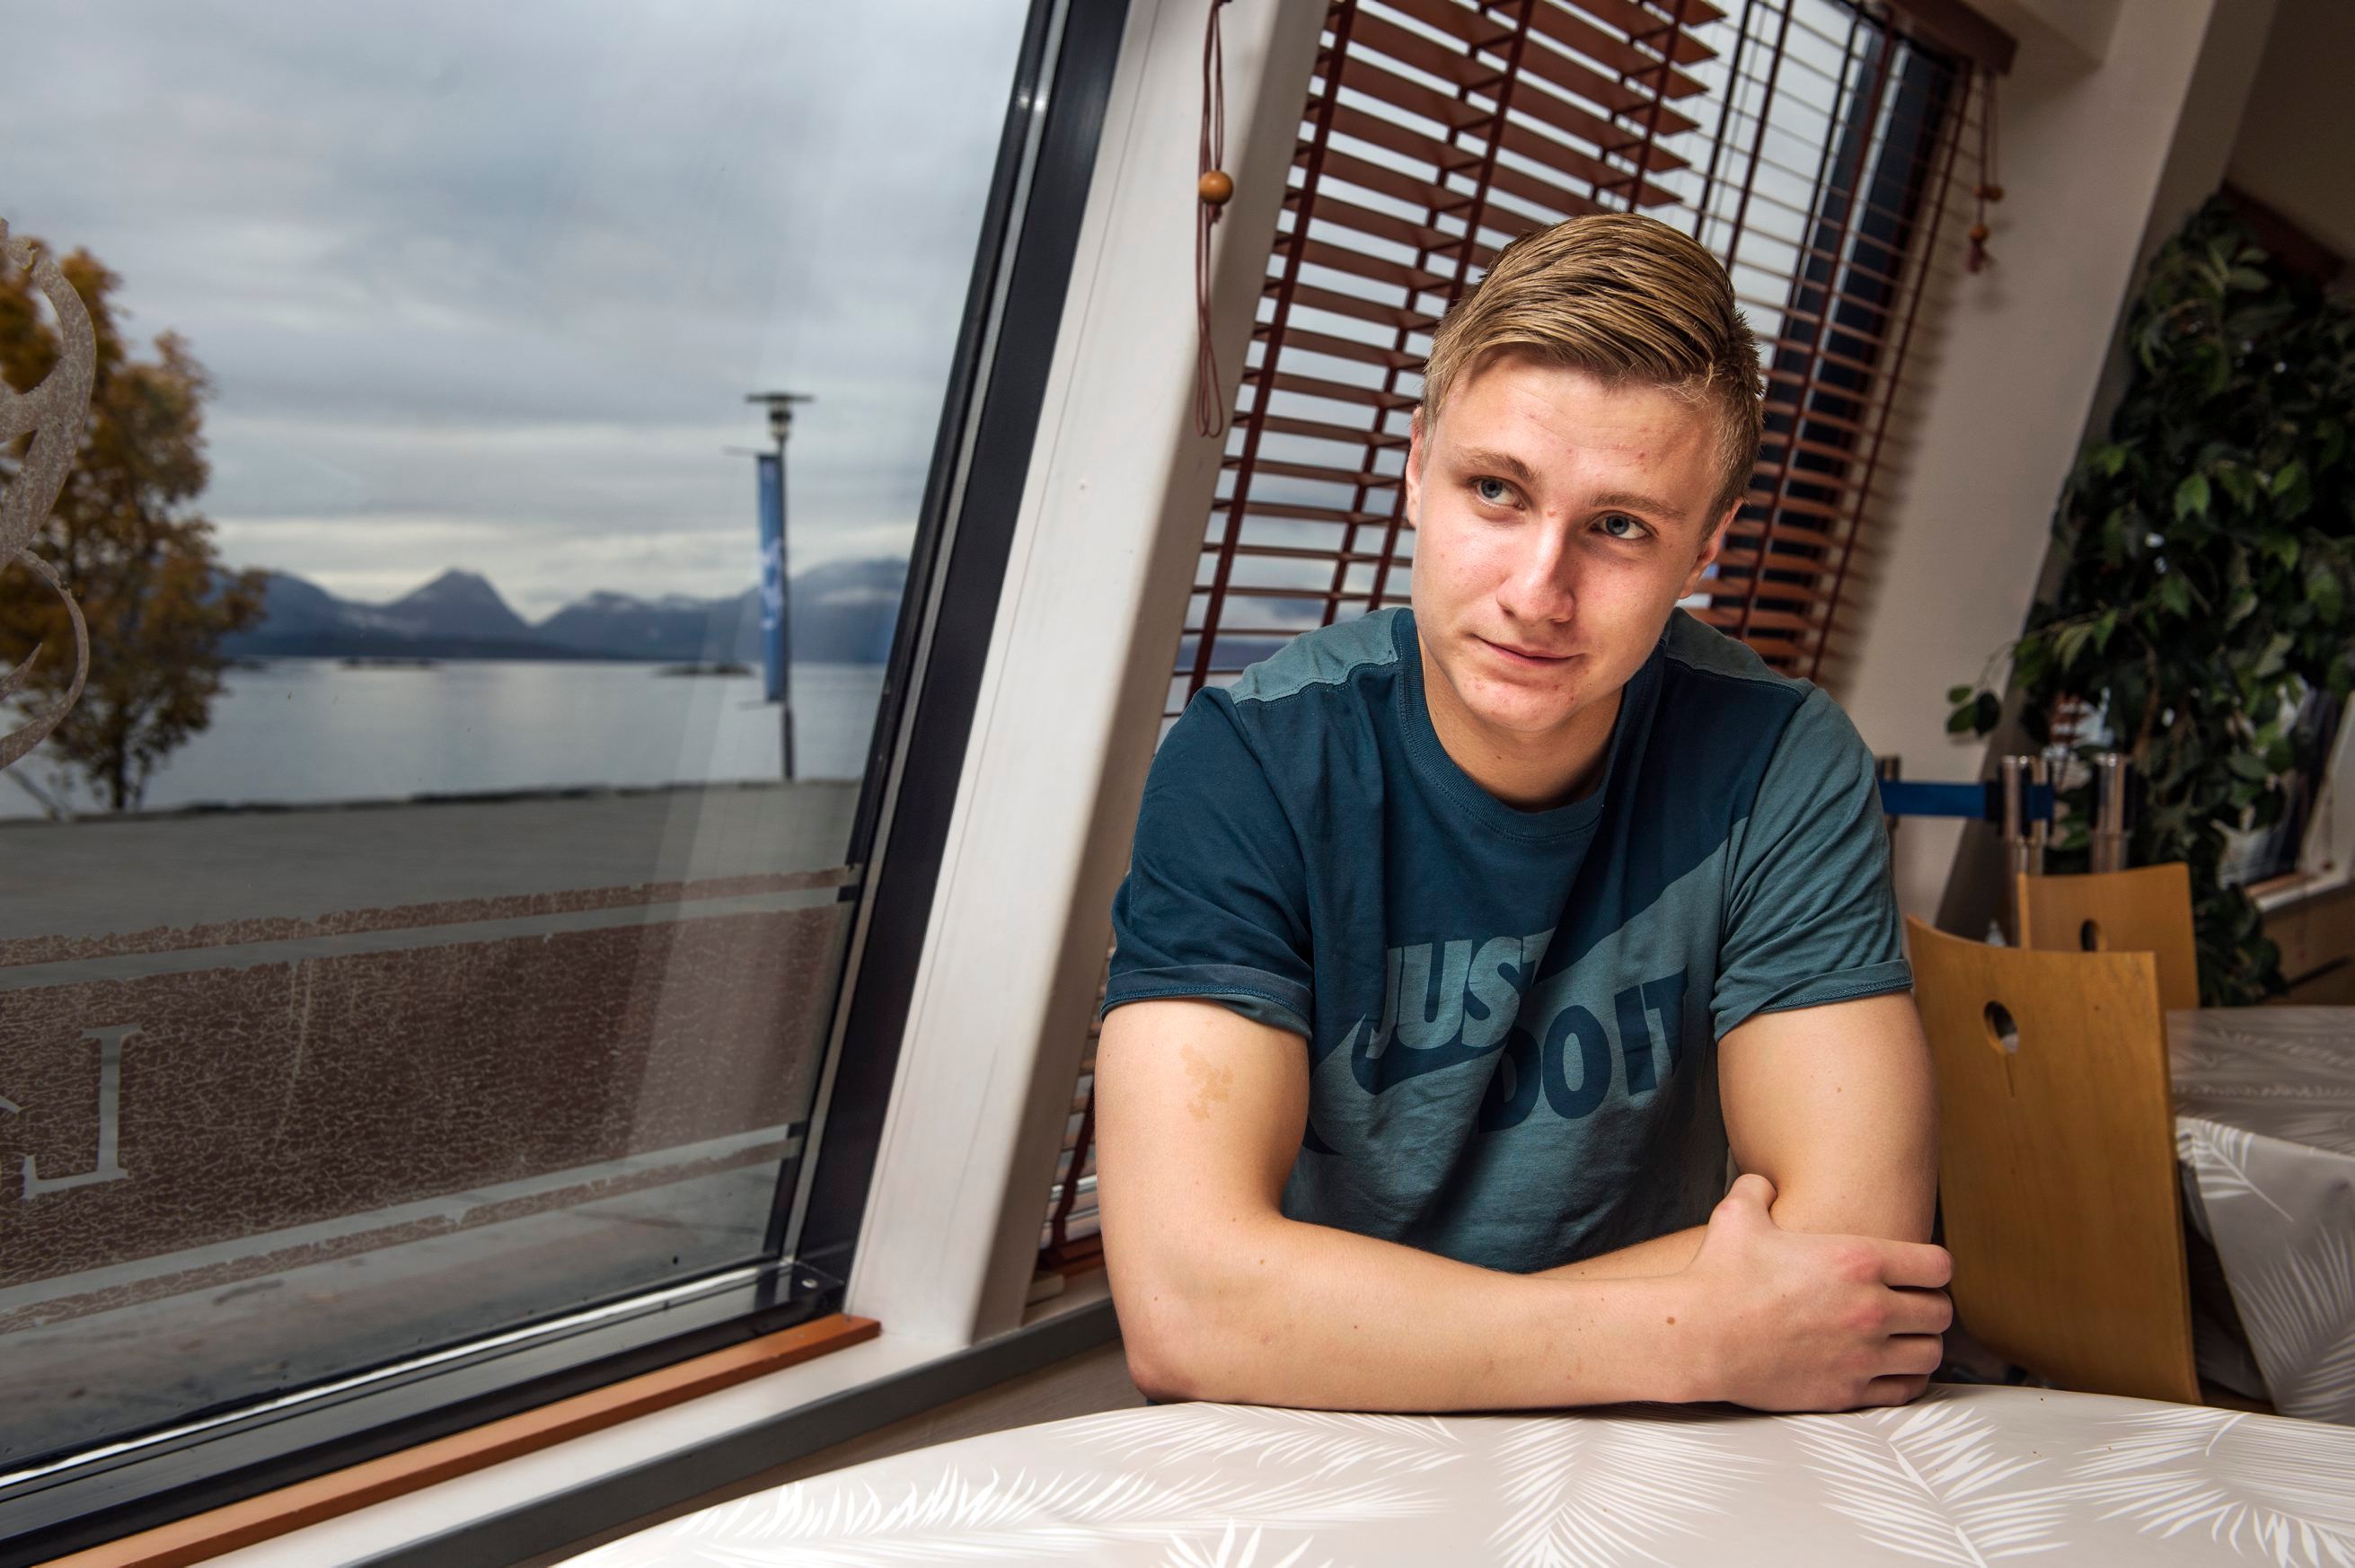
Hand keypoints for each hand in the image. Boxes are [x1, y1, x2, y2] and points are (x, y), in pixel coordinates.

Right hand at [1680, 1173, 1951, 1410]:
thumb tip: (1763, 1183)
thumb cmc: (1717, 1275)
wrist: (1697, 1336)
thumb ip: (1759, 1190)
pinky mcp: (1847, 1391)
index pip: (1938, 1265)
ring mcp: (1862, 1355)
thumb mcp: (1738, 1215)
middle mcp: (1871, 1309)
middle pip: (1941, 1312)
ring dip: (1921, 1344)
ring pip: (1930, 1354)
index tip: (1916, 1270)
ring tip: (1903, 1339)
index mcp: (1857, 1261)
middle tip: (1909, 1305)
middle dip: (1929, 1306)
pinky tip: (1889, 1369)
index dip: (1931, 1266)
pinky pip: (1905, 1390)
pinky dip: (1904, 1380)